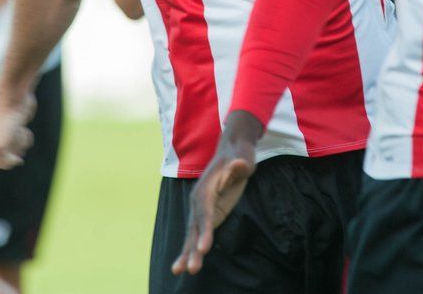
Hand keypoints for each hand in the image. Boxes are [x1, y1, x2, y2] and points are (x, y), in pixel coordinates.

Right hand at [0, 88, 36, 171]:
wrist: (16, 92)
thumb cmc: (4, 119)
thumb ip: (2, 162)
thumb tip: (16, 161)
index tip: (4, 147)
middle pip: (0, 160)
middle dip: (9, 150)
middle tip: (9, 134)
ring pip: (12, 152)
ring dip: (18, 143)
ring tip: (15, 128)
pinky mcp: (10, 128)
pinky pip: (20, 143)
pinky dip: (24, 136)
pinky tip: (22, 126)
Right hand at [172, 110, 263, 275]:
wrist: (232, 150)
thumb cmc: (239, 155)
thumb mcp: (243, 158)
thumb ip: (240, 164)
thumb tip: (239, 164)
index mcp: (206, 188)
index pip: (205, 212)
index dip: (204, 230)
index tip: (204, 248)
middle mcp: (198, 200)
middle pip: (195, 227)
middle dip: (193, 248)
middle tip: (192, 268)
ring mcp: (201, 209)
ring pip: (192, 234)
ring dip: (187, 253)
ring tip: (179, 271)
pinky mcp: (207, 215)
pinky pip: (198, 234)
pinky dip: (192, 249)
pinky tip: (186, 265)